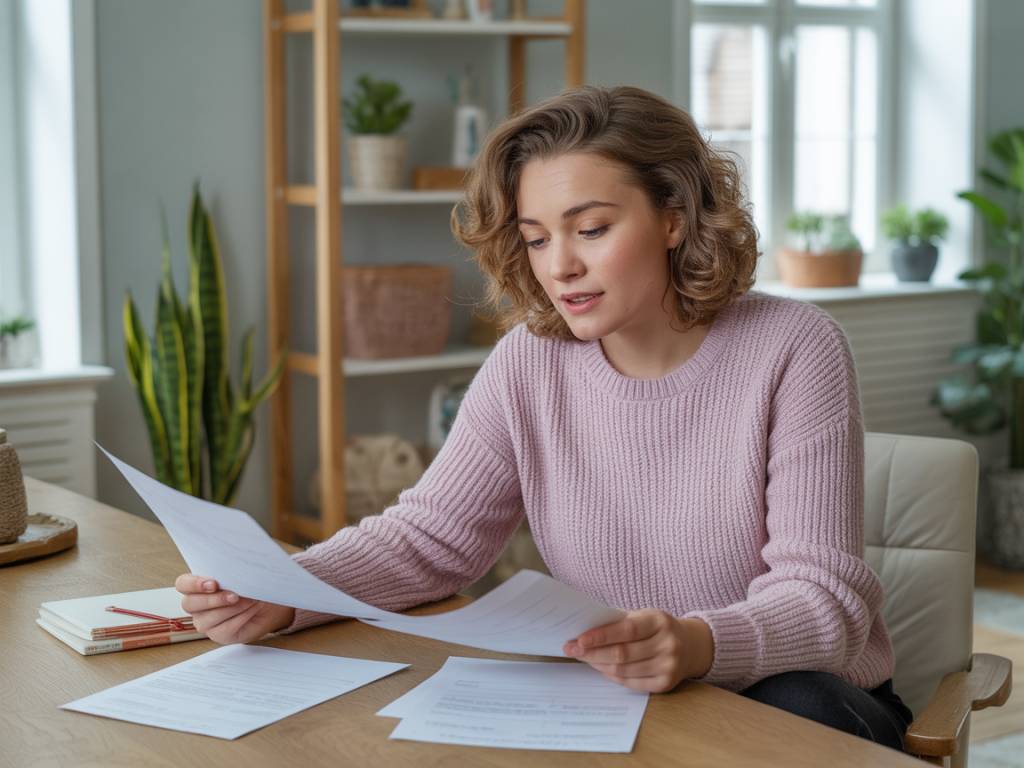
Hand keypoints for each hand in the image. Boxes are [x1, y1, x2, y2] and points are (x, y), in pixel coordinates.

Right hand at [175, 574, 295, 644]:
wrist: (269, 601)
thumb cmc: (251, 585)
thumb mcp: (241, 574)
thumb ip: (230, 571)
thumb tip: (232, 570)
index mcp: (197, 586)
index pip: (183, 584)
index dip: (193, 584)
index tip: (213, 583)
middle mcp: (197, 606)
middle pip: (189, 604)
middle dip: (212, 599)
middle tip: (234, 595)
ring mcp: (206, 622)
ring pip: (206, 620)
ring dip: (230, 609)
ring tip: (249, 600)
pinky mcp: (219, 635)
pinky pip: (223, 630)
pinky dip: (240, 618)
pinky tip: (251, 610)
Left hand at [563, 609, 713, 692]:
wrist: (690, 645)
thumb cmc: (657, 627)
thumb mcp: (644, 616)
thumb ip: (618, 621)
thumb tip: (584, 631)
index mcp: (660, 621)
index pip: (626, 630)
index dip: (601, 636)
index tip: (578, 639)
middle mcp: (668, 644)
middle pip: (622, 654)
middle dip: (592, 653)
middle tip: (572, 650)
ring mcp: (668, 666)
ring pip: (624, 670)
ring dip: (599, 665)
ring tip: (584, 658)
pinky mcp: (665, 684)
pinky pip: (631, 683)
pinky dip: (612, 676)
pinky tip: (601, 668)